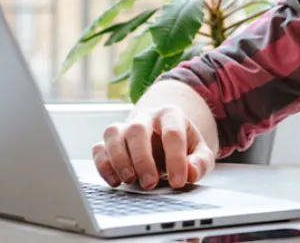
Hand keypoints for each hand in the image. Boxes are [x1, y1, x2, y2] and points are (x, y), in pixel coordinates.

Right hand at [93, 106, 215, 189]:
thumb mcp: (200, 154)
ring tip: (130, 180)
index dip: (175, 159)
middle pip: (137, 130)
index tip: (178, 182)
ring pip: (113, 134)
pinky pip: (99, 148)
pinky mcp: (110, 142)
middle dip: (142, 159)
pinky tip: (115, 181)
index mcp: (171, 116)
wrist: (165, 141)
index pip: (172, 133)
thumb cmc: (183, 148)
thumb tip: (190, 173)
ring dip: (119, 159)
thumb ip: (200, 163)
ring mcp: (125, 127)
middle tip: (150, 184)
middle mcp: (145, 118)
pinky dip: (103, 165)